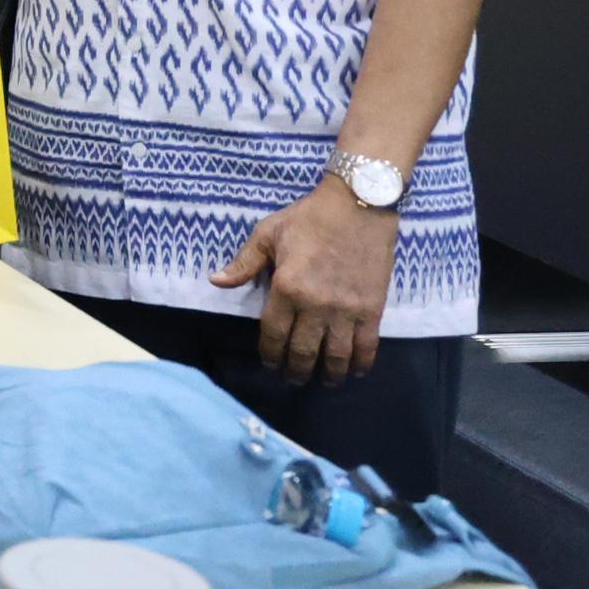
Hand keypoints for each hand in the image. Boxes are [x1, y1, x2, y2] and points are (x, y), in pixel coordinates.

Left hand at [218, 179, 399, 384]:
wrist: (358, 206)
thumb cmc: (309, 219)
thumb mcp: (268, 234)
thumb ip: (244, 263)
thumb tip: (216, 281)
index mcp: (286, 287)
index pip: (273, 333)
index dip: (270, 354)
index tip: (269, 364)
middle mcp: (316, 305)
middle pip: (304, 351)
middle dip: (296, 370)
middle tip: (292, 379)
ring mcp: (346, 310)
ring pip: (336, 355)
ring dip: (329, 374)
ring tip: (323, 381)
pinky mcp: (372, 309)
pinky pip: (367, 346)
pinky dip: (361, 363)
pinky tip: (355, 371)